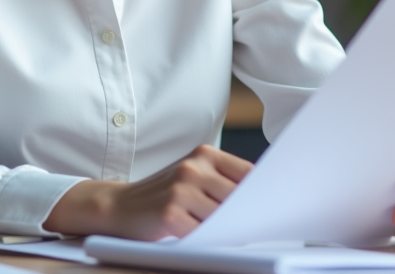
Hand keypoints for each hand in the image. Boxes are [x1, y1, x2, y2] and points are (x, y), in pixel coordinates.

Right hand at [43, 144, 252, 239]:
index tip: (275, 206)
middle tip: (254, 227)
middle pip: (238, 198)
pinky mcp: (171, 214)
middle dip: (246, 215)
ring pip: (223, 218)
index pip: (247, 173)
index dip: (261, 192)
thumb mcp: (192, 175)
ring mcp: (181, 190)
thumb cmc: (163, 193)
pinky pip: (203, 234)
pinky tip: (202, 239)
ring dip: (225, 230)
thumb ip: (222, 180)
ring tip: (224, 234)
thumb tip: (262, 198)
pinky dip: (206, 240)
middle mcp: (193, 167)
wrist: (119, 205)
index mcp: (204, 154)